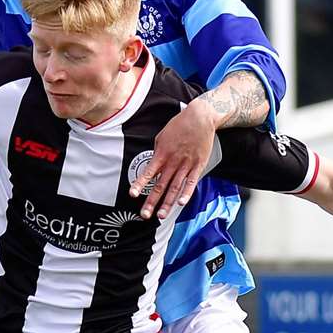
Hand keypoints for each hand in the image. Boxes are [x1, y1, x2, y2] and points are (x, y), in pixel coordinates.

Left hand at [135, 99, 215, 218]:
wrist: (200, 118)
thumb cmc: (180, 125)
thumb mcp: (161, 137)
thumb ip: (157, 152)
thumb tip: (154, 162)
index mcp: (162, 155)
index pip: (148, 173)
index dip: (140, 184)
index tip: (132, 194)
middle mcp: (173, 162)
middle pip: (160, 186)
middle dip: (152, 201)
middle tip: (145, 214)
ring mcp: (186, 165)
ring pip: (175, 188)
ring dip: (167, 203)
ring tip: (161, 215)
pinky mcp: (198, 166)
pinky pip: (191, 182)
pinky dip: (186, 193)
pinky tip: (181, 203)